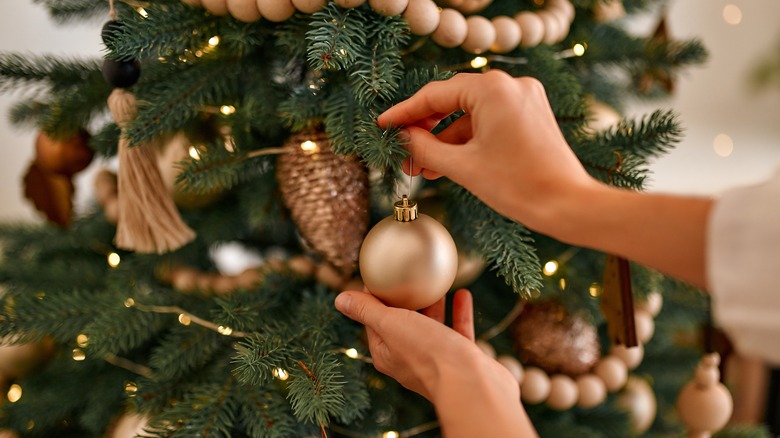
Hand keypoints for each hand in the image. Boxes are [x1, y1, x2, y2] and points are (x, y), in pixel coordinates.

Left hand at [334, 288, 488, 400]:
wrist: (472, 385)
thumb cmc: (428, 354)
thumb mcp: (391, 325)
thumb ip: (367, 310)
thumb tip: (339, 299)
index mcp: (387, 354)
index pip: (374, 322)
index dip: (374, 298)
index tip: (380, 276)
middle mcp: (410, 359)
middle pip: (403, 324)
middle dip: (405, 300)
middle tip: (408, 274)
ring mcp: (438, 361)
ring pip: (433, 327)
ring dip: (433, 305)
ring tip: (436, 282)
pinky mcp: (462, 360)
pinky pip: (458, 331)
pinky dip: (459, 312)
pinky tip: (462, 293)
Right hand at [380, 71, 711, 288]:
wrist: (568, 205)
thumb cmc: (517, 185)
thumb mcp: (462, 167)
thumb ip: (425, 148)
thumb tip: (402, 139)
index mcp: (492, 89)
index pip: (435, 95)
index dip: (404, 113)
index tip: (383, 125)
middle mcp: (510, 85)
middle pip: (453, 102)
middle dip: (425, 130)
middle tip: (402, 151)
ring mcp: (524, 99)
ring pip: (471, 116)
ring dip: (446, 141)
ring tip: (422, 167)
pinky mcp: (531, 116)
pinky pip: (489, 123)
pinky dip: (469, 142)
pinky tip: (448, 165)